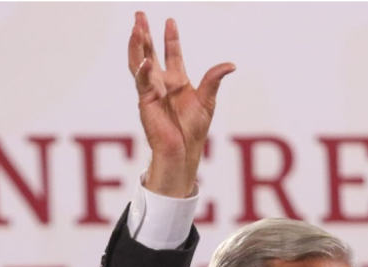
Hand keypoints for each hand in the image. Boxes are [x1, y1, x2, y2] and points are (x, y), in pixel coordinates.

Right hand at [129, 12, 234, 196]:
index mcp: (177, 81)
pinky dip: (142, 70)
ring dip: (137, 44)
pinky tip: (144, 59)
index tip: (170, 21)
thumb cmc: (193, 130)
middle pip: (150, 52)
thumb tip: (231, 65)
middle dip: (145, 34)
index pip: (172, 53)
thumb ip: (214, 80)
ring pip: (139, 62)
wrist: (183, 151)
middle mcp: (162, 83)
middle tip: (140, 15)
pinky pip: (141, 82)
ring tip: (137, 27)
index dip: (170, 37)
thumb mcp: (207, 100)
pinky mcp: (145, 101)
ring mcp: (151, 91)